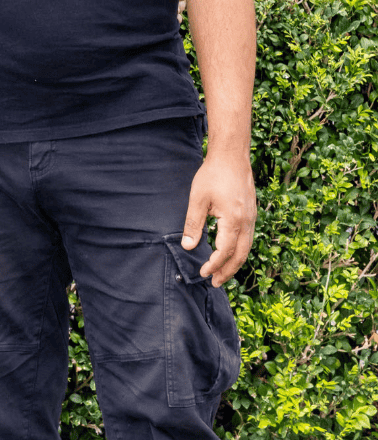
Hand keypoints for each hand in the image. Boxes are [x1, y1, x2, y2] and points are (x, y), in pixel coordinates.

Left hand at [181, 151, 255, 286]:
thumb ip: (193, 224)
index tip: (202, 273)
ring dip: (234, 263)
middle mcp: (246, 222)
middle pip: (240, 256)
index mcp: (233, 221)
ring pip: (246, 248)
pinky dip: (239, 251)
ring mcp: (251, 218)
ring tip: (222, 273)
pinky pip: (248, 238)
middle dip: (227, 272)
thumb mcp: (198, 199)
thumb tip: (187, 247)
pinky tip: (230, 252)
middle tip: (215, 283)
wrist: (232, 156)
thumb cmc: (213, 175)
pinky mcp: (251, 213)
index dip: (214, 265)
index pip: (224, 252)